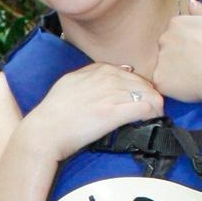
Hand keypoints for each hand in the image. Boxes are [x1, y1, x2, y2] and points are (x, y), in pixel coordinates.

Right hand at [17, 62, 163, 162]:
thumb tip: (111, 77)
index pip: (129, 74)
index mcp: (96, 69)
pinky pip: (146, 108)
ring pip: (148, 93)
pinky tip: (153, 120)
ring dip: (155, 105)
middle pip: (143, 82)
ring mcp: (111, 94)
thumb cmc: (54, 112)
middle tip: (153, 109)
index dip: (138, 88)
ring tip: (157, 115)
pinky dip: (154, 113)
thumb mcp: (70, 84)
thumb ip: (90, 77)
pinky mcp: (114, 112)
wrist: (45, 131)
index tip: (139, 100)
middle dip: (151, 96)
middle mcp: (106, 77)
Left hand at [153, 0, 201, 109]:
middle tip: (198, 64)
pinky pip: (163, 83)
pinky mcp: (159, 80)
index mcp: (177, 23)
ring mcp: (160, 60)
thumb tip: (191, 3)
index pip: (175, 30)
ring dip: (175, 70)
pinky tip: (189, 85)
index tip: (201, 49)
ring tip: (195, 75)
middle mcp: (164, 39)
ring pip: (164, 66)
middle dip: (178, 54)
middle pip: (167, 47)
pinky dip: (173, 86)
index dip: (188, 42)